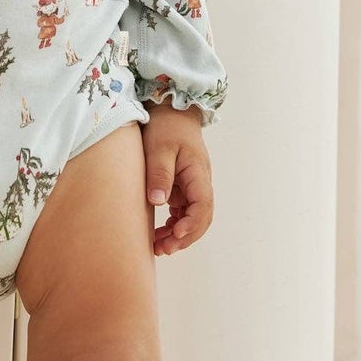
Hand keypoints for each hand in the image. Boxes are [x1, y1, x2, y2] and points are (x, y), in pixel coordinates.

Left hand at [142, 102, 213, 254]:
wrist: (171, 111)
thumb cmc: (166, 126)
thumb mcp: (158, 148)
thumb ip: (160, 174)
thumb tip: (158, 202)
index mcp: (198, 173)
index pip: (203, 206)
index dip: (192, 225)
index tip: (176, 234)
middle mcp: (200, 182)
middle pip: (201, 217)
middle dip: (185, 237)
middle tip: (163, 249)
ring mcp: (192, 185)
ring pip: (192, 217)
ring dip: (179, 234)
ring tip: (158, 246)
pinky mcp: (183, 186)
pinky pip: (183, 211)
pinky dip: (174, 224)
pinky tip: (159, 233)